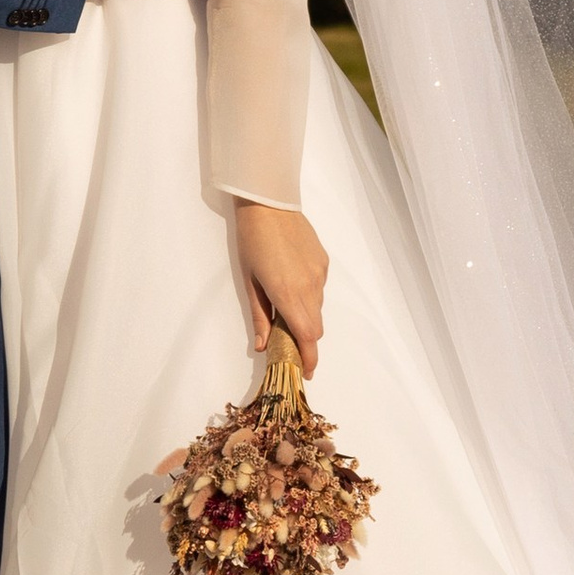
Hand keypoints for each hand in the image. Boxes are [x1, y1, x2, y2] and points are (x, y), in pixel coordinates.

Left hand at [234, 201, 328, 376]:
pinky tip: (292, 282)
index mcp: (288, 294)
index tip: (305, 371)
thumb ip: (259, 316)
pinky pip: (319, 288)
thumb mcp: (249, 281)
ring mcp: (320, 273)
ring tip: (285, 307)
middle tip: (288, 343)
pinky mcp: (324, 262)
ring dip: (305, 317)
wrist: (269, 203)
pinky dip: (309, 296)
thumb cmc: (252, 241)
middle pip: (316, 328)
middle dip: (306, 341)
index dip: (310, 358)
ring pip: (318, 308)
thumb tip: (263, 346)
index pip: (308, 336)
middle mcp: (310, 286)